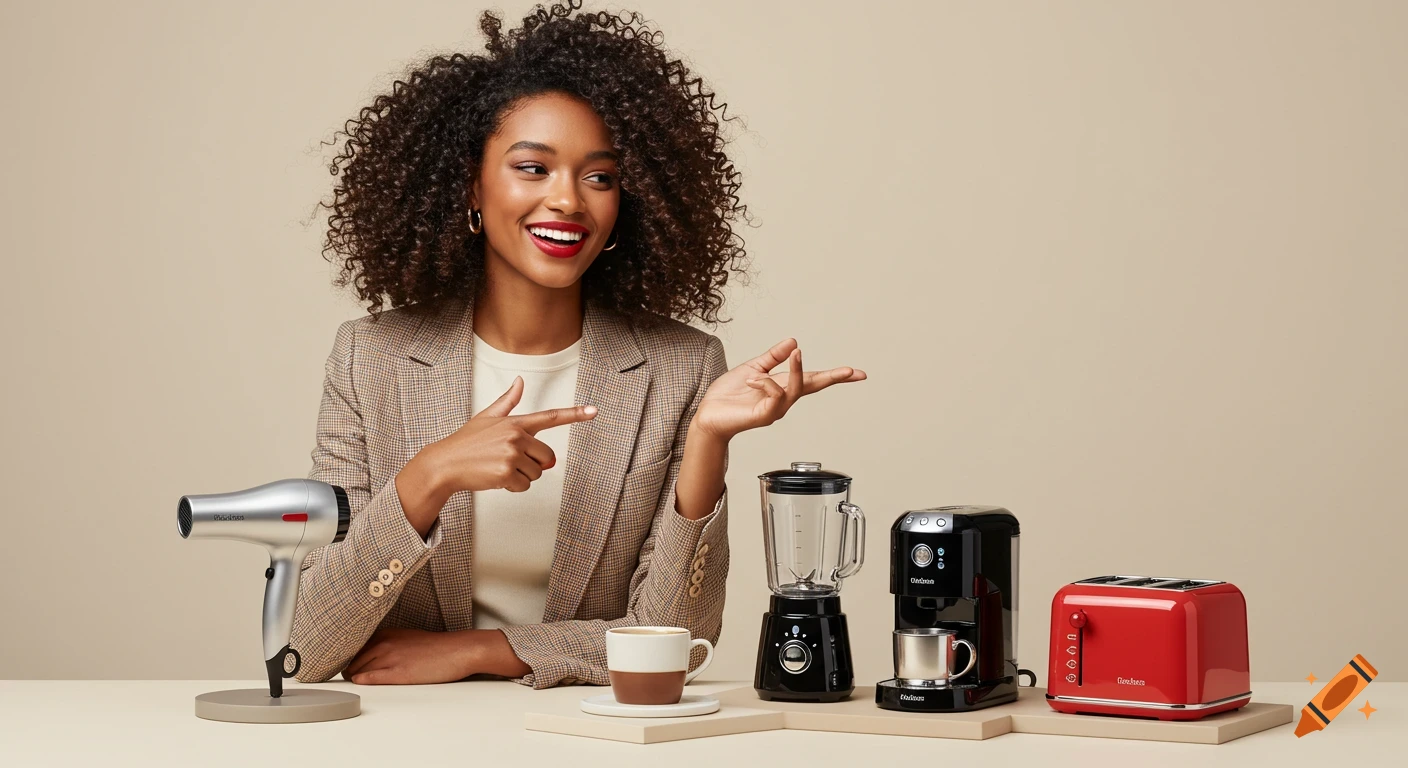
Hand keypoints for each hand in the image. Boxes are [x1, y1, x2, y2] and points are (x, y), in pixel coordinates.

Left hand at [342, 627, 476, 684]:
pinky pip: (371, 677)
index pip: (353, 647)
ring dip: (353, 677)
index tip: (344, 664)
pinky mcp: (398, 673)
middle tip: (347, 677)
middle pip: (351, 660)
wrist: (457, 650)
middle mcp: (384, 643)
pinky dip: (362, 681)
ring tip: (354, 682)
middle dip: (348, 670)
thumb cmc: (436, 647)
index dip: (346, 658)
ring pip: (358, 670)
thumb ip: (386, 644)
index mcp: (385, 633)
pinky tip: (360, 682)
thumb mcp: (406, 638)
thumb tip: (369, 656)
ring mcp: (390, 657)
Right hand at [426, 376, 596, 493]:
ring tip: (498, 468)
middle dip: (533, 464)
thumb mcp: (487, 417)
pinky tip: (495, 478)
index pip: (550, 416)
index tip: (594, 411)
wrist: (445, 464)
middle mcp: (516, 436)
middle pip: (547, 457)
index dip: (575, 414)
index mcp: (515, 422)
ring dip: (520, 476)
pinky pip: (524, 486)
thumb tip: (520, 381)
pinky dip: (512, 487)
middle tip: (510, 462)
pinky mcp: (505, 472)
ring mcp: (511, 454)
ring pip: (536, 474)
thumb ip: (508, 402)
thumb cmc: (466, 442)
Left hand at [692, 338, 865, 439]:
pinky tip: (753, 379)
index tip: (856, 373)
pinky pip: (774, 396)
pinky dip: (766, 383)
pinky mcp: (763, 415)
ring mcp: (775, 409)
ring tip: (796, 353)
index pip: (813, 378)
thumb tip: (793, 341)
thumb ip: (772, 356)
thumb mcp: (753, 368)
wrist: (708, 414)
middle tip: (852, 371)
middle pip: (814, 386)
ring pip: (796, 389)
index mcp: (782, 386)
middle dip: (834, 378)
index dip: (834, 375)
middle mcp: (783, 399)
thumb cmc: (729, 395)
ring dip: (797, 369)